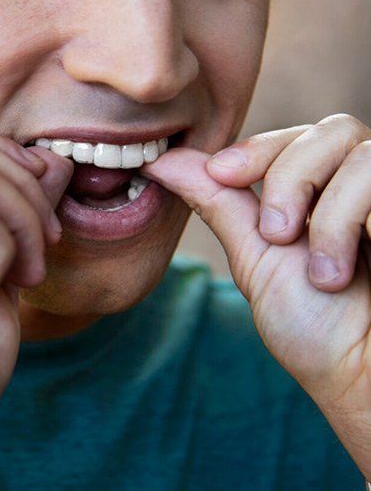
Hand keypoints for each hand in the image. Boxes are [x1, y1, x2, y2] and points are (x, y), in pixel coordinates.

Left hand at [142, 114, 370, 477]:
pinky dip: (345, 220)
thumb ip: (216, 201)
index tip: (220, 173)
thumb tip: (160, 161)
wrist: (362, 379)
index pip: (290, 140)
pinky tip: (339, 273)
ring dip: (323, 210)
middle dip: (287, 174)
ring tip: (318, 271)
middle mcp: (356, 187)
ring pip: (354, 145)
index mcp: (317, 195)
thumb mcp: (255, 255)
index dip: (256, 148)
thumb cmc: (313, 326)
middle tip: (274, 234)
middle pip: (327, 129)